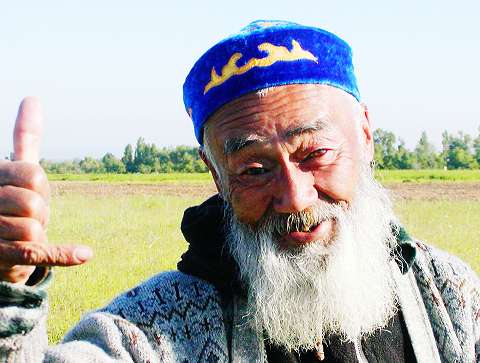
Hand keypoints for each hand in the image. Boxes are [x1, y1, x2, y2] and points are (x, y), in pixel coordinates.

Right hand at [0, 97, 92, 283]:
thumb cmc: (8, 200)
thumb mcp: (14, 167)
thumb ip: (24, 137)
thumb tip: (32, 99)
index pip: (33, 175)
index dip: (38, 185)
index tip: (26, 191)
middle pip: (35, 204)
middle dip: (38, 213)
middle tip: (23, 217)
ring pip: (34, 229)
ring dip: (37, 235)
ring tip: (18, 235)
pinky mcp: (4, 258)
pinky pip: (37, 255)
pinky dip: (62, 255)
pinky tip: (85, 254)